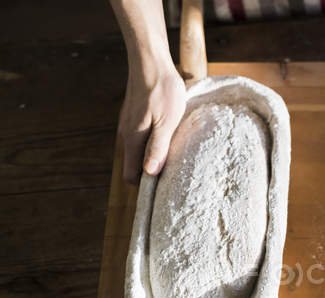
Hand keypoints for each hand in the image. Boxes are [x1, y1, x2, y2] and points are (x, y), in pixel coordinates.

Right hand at [118, 64, 185, 183]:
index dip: (145, 185)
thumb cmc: (162, 90)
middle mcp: (126, 134)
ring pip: (139, 150)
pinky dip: (153, 141)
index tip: (163, 186)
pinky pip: (141, 137)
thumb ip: (158, 148)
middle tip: (175, 169)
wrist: (150, 61)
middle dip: (152, 170)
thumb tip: (150, 174)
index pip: (131, 175)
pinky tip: (168, 133)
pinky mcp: (134, 116)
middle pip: (136, 164)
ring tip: (174, 150)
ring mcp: (129, 124)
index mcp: (133, 139)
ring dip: (154, 154)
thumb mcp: (167, 122)